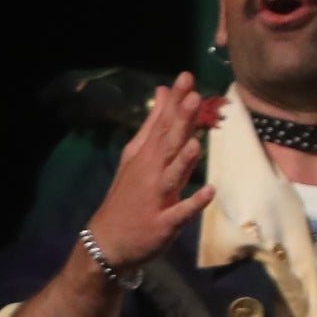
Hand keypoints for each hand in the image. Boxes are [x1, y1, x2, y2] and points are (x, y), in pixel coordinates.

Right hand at [89, 78, 216, 270]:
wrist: (108, 240)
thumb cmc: (130, 195)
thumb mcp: (138, 155)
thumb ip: (154, 124)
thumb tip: (165, 91)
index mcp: (144, 155)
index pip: (161, 123)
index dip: (174, 101)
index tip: (187, 76)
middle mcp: (149, 172)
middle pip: (167, 143)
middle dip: (180, 120)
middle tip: (194, 95)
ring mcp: (156, 197)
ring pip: (172, 175)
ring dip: (183, 160)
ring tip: (196, 142)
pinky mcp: (163, 222)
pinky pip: (180, 212)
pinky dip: (193, 202)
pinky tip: (208, 192)